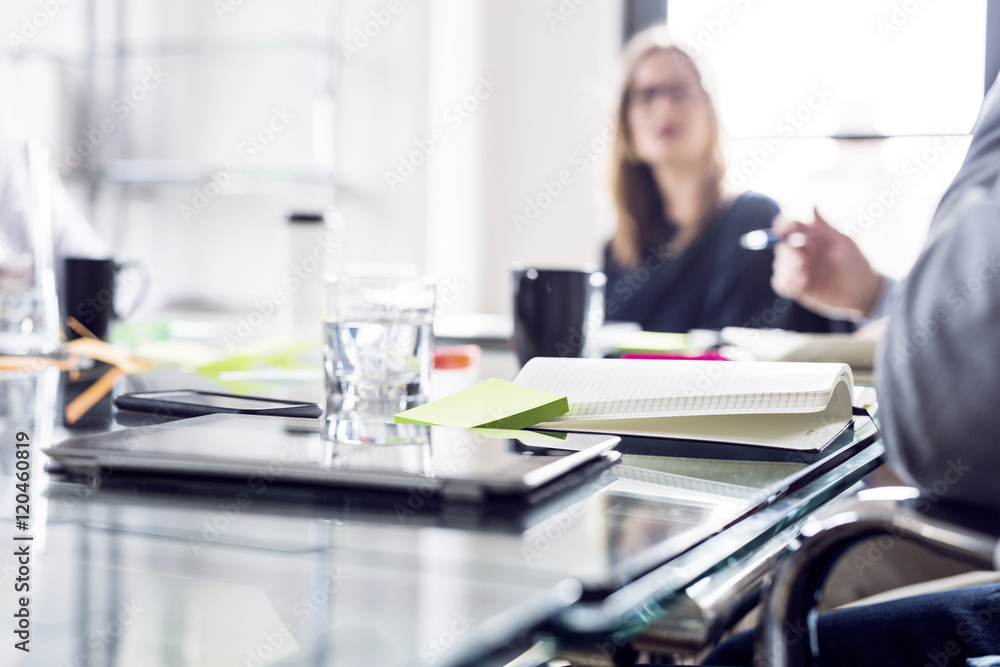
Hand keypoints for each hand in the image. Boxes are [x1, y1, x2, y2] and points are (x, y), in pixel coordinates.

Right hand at [770, 208, 884, 319]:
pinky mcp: (796, 287)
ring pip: (779, 265)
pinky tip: (800, 284)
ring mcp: (797, 269)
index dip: (783, 225)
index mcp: (811, 237)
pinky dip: (785, 282)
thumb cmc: (855, 264)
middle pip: (782, 247)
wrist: (862, 292)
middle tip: (801, 261)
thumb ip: (825, 227)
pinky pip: (780, 283)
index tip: (782, 230)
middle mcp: (801, 252)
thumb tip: (812, 206)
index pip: (790, 226)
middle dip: (787, 253)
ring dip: (787, 269)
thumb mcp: (843, 244)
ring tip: (803, 276)